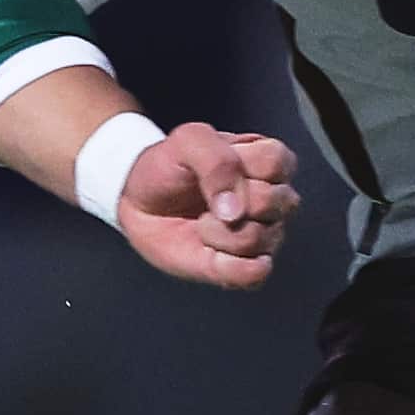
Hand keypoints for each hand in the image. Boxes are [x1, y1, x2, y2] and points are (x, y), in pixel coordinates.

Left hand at [117, 126, 298, 288]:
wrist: (139, 201)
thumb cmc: (168, 167)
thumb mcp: (186, 141)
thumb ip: (216, 160)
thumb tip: (236, 212)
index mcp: (268, 160)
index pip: (275, 163)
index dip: (237, 169)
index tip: (209, 168)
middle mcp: (275, 199)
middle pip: (272, 202)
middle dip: (225, 202)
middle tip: (203, 200)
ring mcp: (265, 234)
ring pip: (260, 239)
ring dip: (218, 234)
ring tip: (201, 223)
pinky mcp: (247, 267)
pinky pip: (255, 273)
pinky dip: (226, 265)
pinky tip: (208, 252)